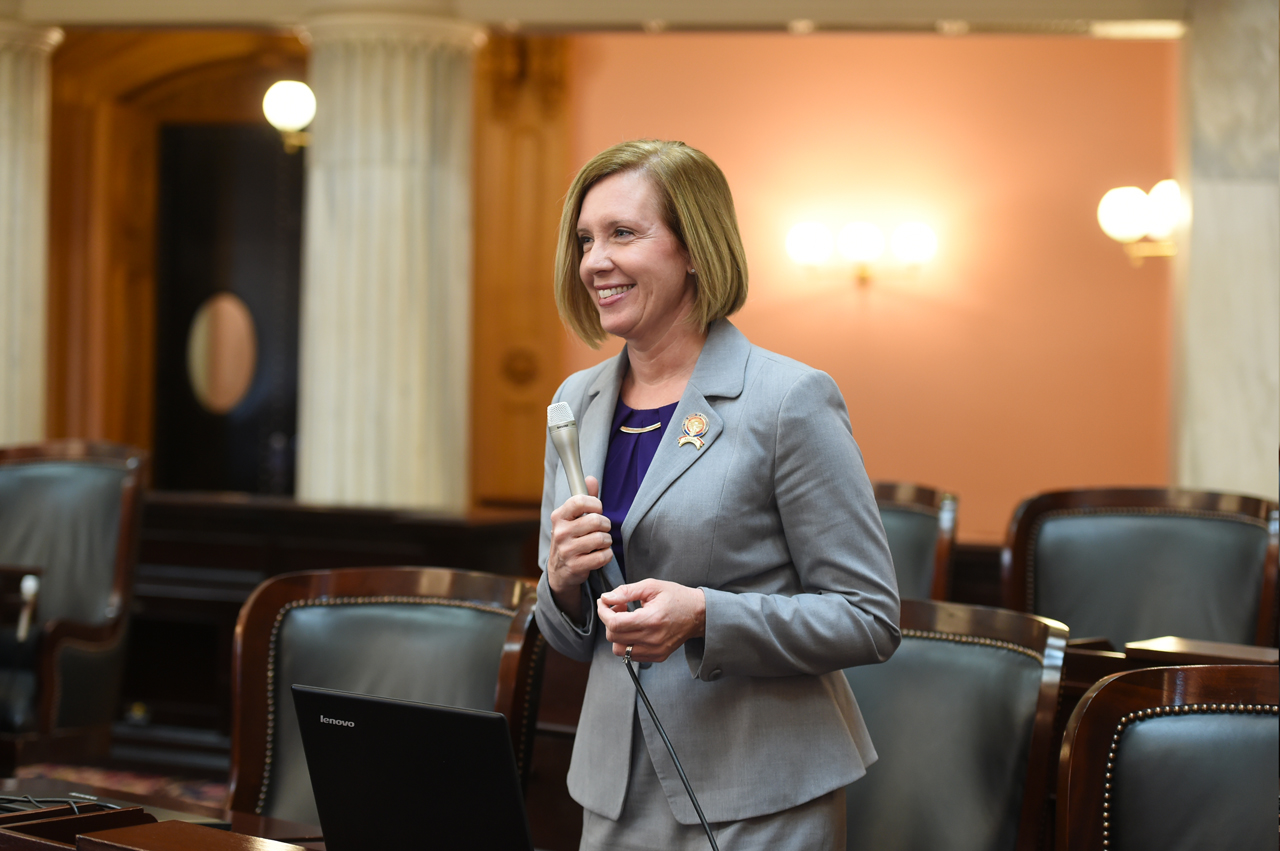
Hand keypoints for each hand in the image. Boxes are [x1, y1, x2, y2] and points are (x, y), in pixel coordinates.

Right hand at [547, 476, 612, 620]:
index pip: (579, 501)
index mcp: (559, 516)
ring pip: (601, 538)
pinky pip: (603, 556)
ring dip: (607, 541)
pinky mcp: (575, 566)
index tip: (598, 510)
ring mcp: (566, 550)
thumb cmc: (571, 538)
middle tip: (603, 529)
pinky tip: (600, 554)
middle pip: (595, 520)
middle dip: (605, 525)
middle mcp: (560, 532)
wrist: (559, 570)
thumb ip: (584, 498)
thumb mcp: (573, 518)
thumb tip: (591, 478)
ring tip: (601, 542)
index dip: (595, 504)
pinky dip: (607, 555)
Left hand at [598, 579, 705, 663]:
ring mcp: (655, 651)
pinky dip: (627, 642)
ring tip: (626, 620)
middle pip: (613, 637)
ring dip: (616, 634)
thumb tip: (606, 598)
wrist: (698, 614)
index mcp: (651, 620)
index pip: (614, 624)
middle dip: (609, 620)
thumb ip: (626, 591)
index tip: (604, 602)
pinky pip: (630, 655)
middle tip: (619, 607)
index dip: (604, 612)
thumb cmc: (676, 597)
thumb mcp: (651, 586)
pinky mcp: (657, 656)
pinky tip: (635, 629)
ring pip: (619, 650)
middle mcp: (653, 639)